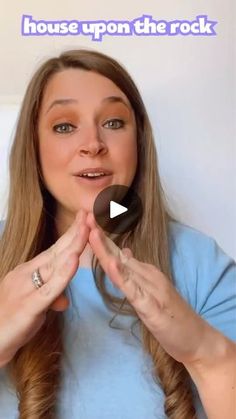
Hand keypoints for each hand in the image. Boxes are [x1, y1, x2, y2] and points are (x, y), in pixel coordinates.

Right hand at [0, 209, 88, 366]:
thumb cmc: (11, 321)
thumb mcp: (35, 307)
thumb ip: (50, 298)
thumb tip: (64, 300)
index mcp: (29, 272)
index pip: (54, 250)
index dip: (70, 235)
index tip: (84, 218)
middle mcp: (27, 275)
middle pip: (56, 251)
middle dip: (75, 232)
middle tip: (89, 213)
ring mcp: (27, 288)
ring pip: (55, 264)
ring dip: (73, 245)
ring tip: (87, 228)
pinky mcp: (29, 306)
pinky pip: (49, 288)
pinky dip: (63, 274)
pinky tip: (74, 260)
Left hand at [86, 212, 209, 364]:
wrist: (198, 340)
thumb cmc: (173, 318)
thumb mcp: (151, 291)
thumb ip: (137, 272)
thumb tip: (124, 253)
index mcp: (144, 273)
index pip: (117, 253)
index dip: (101, 239)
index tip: (86, 222)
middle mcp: (147, 276)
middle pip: (117, 255)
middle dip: (99, 237)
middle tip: (84, 216)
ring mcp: (150, 290)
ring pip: (122, 268)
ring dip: (106, 250)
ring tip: (92, 232)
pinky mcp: (152, 307)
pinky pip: (133, 290)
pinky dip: (122, 277)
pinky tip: (112, 265)